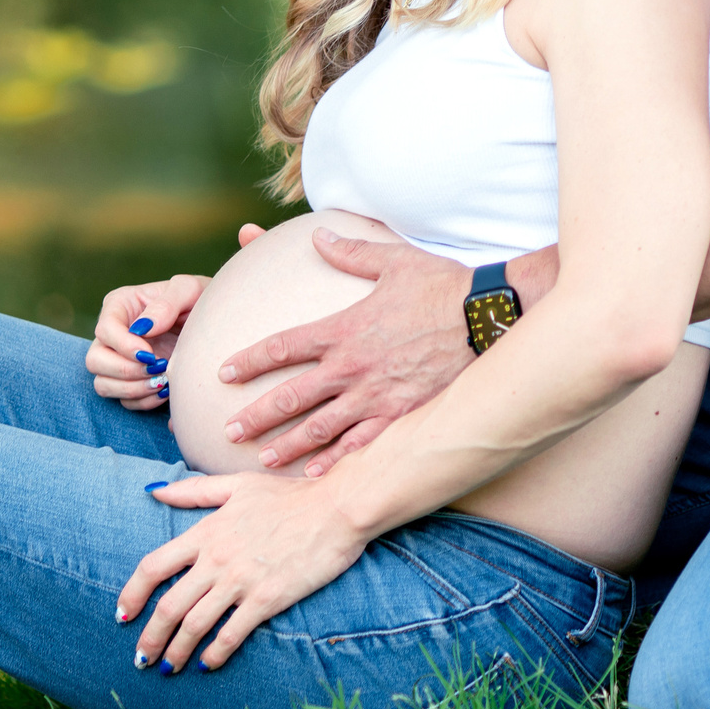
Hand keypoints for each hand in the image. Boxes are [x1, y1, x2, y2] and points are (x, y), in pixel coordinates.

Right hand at [86, 274, 209, 410]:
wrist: (216, 325)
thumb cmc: (199, 300)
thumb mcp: (190, 290)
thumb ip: (167, 303)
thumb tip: (143, 328)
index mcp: (120, 305)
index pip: (105, 330)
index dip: (124, 346)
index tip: (151, 354)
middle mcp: (113, 334)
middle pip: (95, 360)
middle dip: (126, 370)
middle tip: (158, 368)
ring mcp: (119, 360)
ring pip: (103, 384)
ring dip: (133, 389)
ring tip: (163, 381)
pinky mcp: (131, 381)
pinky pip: (124, 401)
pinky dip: (144, 401)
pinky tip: (166, 390)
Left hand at [116, 473, 371, 670]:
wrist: (337, 508)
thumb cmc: (290, 495)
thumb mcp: (238, 487)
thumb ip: (194, 491)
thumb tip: (153, 492)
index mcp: (206, 531)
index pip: (153, 566)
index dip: (132, 593)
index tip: (122, 615)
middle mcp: (216, 558)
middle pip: (168, 606)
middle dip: (149, 638)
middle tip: (141, 658)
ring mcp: (240, 580)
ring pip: (194, 625)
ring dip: (175, 652)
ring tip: (167, 668)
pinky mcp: (266, 599)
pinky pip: (231, 635)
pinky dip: (214, 655)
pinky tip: (206, 665)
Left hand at [216, 231, 470, 475]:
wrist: (486, 318)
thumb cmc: (441, 285)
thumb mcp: (392, 259)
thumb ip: (350, 252)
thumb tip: (318, 234)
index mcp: (343, 329)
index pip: (282, 346)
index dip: (249, 360)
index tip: (223, 371)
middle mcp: (352, 366)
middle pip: (291, 396)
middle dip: (256, 414)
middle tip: (228, 429)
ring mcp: (376, 396)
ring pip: (320, 428)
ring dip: (287, 444)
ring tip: (262, 458)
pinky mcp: (401, 415)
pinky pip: (361, 445)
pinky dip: (335, 461)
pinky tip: (315, 473)